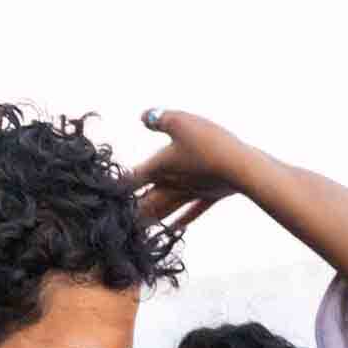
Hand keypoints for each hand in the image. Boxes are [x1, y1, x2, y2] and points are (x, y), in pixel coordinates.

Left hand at [129, 109, 262, 232]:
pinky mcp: (211, 196)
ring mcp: (192, 193)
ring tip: (138, 231)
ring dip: (151, 221)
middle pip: (146, 202)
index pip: (132, 180)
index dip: (117, 189)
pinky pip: (192, 212)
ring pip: (165, 211)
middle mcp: (173, 185)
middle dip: (131, 213)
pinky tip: (176, 229)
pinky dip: (181, 221)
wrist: (242, 167)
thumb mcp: (179, 121)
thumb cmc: (208, 142)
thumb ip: (158, 118)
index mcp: (160, 168)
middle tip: (116, 225)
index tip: (104, 199)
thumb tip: (143, 116)